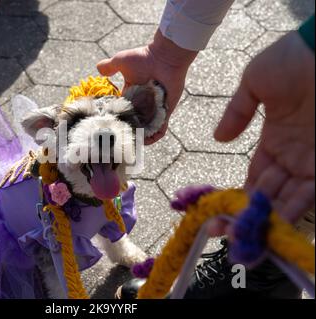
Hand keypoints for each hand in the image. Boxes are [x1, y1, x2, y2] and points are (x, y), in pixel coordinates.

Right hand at [97, 30, 197, 144]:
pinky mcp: (165, 112)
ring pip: (146, 128)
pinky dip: (154, 136)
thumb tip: (98, 69)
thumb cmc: (144, 58)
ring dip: (139, 137)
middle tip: (117, 138)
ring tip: (130, 143)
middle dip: (127, 130)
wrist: (165, 57)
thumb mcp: (121, 61)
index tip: (108, 125)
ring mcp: (154, 108)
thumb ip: (109, 66)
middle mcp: (142, 103)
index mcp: (132, 94)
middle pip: (133, 122)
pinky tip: (145, 141)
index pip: (123, 110)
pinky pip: (160, 128)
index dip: (116, 118)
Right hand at [210, 32, 314, 235]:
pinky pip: (310, 193)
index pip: (255, 177)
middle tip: (229, 234)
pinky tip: (275, 226)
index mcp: (274, 140)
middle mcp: (292, 156)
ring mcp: (311, 160)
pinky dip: (294, 210)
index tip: (221, 213)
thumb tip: (218, 138)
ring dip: (269, 219)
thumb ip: (237, 112)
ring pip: (289, 199)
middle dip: (249, 214)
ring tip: (248, 237)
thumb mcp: (255, 82)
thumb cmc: (293, 59)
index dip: (239, 196)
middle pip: (269, 193)